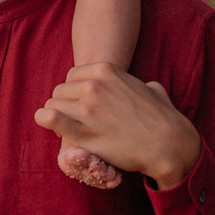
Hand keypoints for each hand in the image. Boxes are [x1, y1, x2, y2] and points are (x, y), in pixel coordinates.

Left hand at [35, 64, 202, 189]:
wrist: (169, 145)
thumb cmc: (163, 117)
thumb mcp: (150, 87)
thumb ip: (135, 83)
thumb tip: (139, 86)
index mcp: (106, 70)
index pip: (72, 75)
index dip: (75, 90)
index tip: (83, 103)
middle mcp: (94, 85)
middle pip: (61, 90)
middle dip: (66, 103)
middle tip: (78, 118)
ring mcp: (88, 109)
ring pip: (53, 104)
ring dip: (59, 115)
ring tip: (70, 127)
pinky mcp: (84, 133)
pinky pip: (53, 120)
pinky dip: (46, 119)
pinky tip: (45, 120)